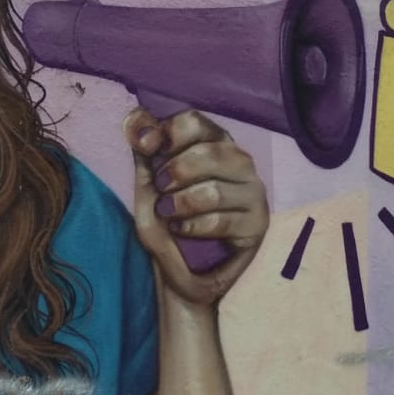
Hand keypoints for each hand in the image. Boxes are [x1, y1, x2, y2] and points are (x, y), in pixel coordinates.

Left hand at [123, 108, 268, 306]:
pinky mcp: (257, 224)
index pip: (194, 122)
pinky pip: (221, 220)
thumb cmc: (166, 223)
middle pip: (208, 151)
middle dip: (174, 172)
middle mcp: (240, 162)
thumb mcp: (147, 184)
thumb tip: (135, 120)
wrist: (178, 273)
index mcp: (214, 143)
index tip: (145, 149)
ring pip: (214, 190)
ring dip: (180, 204)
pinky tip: (183, 231)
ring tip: (169, 214)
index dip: (166, 133)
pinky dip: (193, 227)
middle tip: (161, 190)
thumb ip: (143, 150)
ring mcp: (253, 192)